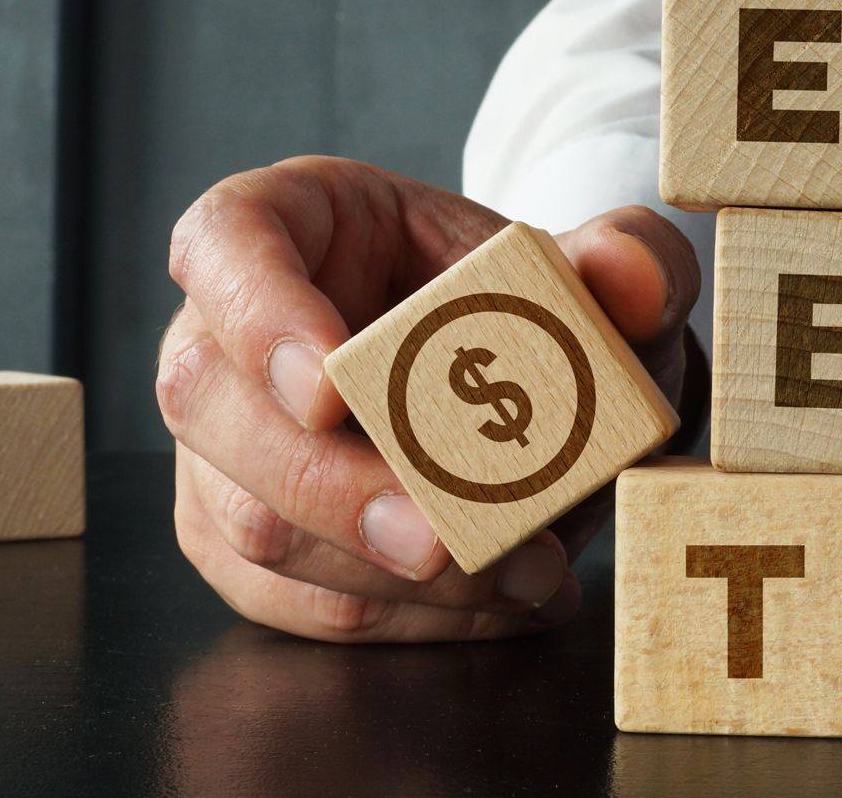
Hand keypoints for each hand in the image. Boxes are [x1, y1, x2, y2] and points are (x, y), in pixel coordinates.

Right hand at [157, 156, 699, 641]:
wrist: (536, 388)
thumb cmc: (533, 303)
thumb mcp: (596, 269)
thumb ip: (629, 257)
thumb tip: (626, 276)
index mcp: (294, 222)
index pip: (226, 240)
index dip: (258, 310)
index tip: (331, 384)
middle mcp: (226, 330)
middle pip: (212, 402)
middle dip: (329, 484)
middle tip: (441, 536)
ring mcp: (221, 444)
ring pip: (250, 522)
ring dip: (385, 573)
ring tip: (525, 574)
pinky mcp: (241, 540)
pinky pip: (293, 601)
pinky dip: (402, 619)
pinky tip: (499, 604)